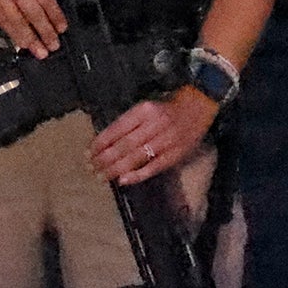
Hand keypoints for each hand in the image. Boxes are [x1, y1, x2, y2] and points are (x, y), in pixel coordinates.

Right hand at [0, 0, 66, 54]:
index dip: (55, 15)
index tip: (62, 27)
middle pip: (34, 12)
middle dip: (46, 31)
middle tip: (54, 45)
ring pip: (17, 20)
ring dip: (30, 38)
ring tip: (40, 51)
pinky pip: (0, 20)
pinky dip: (11, 32)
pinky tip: (18, 42)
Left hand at [88, 88, 217, 185]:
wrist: (199, 107)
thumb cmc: (167, 108)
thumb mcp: (146, 107)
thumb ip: (128, 123)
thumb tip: (105, 141)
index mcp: (144, 110)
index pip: (117, 129)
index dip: (101, 142)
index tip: (88, 152)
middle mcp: (154, 124)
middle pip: (124, 145)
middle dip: (105, 158)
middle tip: (91, 167)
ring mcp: (166, 140)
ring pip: (136, 157)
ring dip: (116, 168)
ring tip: (101, 176)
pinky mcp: (176, 154)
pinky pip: (154, 167)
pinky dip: (138, 174)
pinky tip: (123, 180)